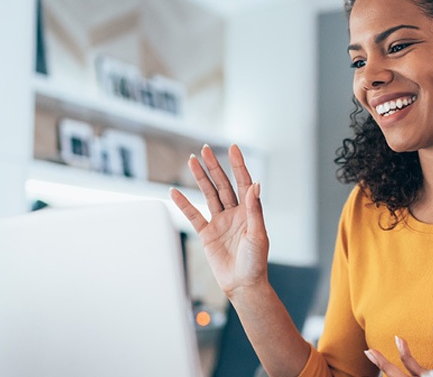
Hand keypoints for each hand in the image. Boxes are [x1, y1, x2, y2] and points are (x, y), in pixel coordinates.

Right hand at [169, 144, 268, 298]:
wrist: (243, 285)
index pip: (243, 183)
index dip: (238, 165)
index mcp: (249, 212)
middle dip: (214, 166)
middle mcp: (234, 214)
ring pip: (208, 195)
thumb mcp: (257, 235)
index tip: (233, 148)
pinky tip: (175, 192)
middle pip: (222, 184)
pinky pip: (193, 216)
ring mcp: (220, 222)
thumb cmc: (255, 263)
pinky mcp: (207, 234)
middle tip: (205, 149)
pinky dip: (184, 204)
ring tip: (191, 160)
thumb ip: (254, 210)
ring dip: (200, 178)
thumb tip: (255, 185)